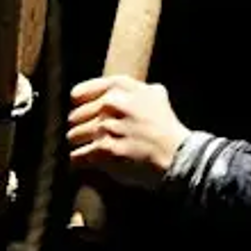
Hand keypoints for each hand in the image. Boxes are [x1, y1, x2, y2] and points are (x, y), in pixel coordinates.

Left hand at [67, 75, 192, 190]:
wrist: (176, 154)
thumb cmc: (165, 127)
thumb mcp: (156, 95)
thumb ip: (134, 89)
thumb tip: (116, 91)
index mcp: (121, 87)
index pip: (80, 93)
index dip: (79, 104)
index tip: (80, 111)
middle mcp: (111, 103)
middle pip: (74, 117)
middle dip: (81, 127)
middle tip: (94, 136)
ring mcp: (106, 127)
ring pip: (74, 136)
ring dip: (82, 144)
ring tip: (94, 149)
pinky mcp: (104, 150)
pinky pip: (77, 156)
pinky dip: (82, 161)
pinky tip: (90, 163)